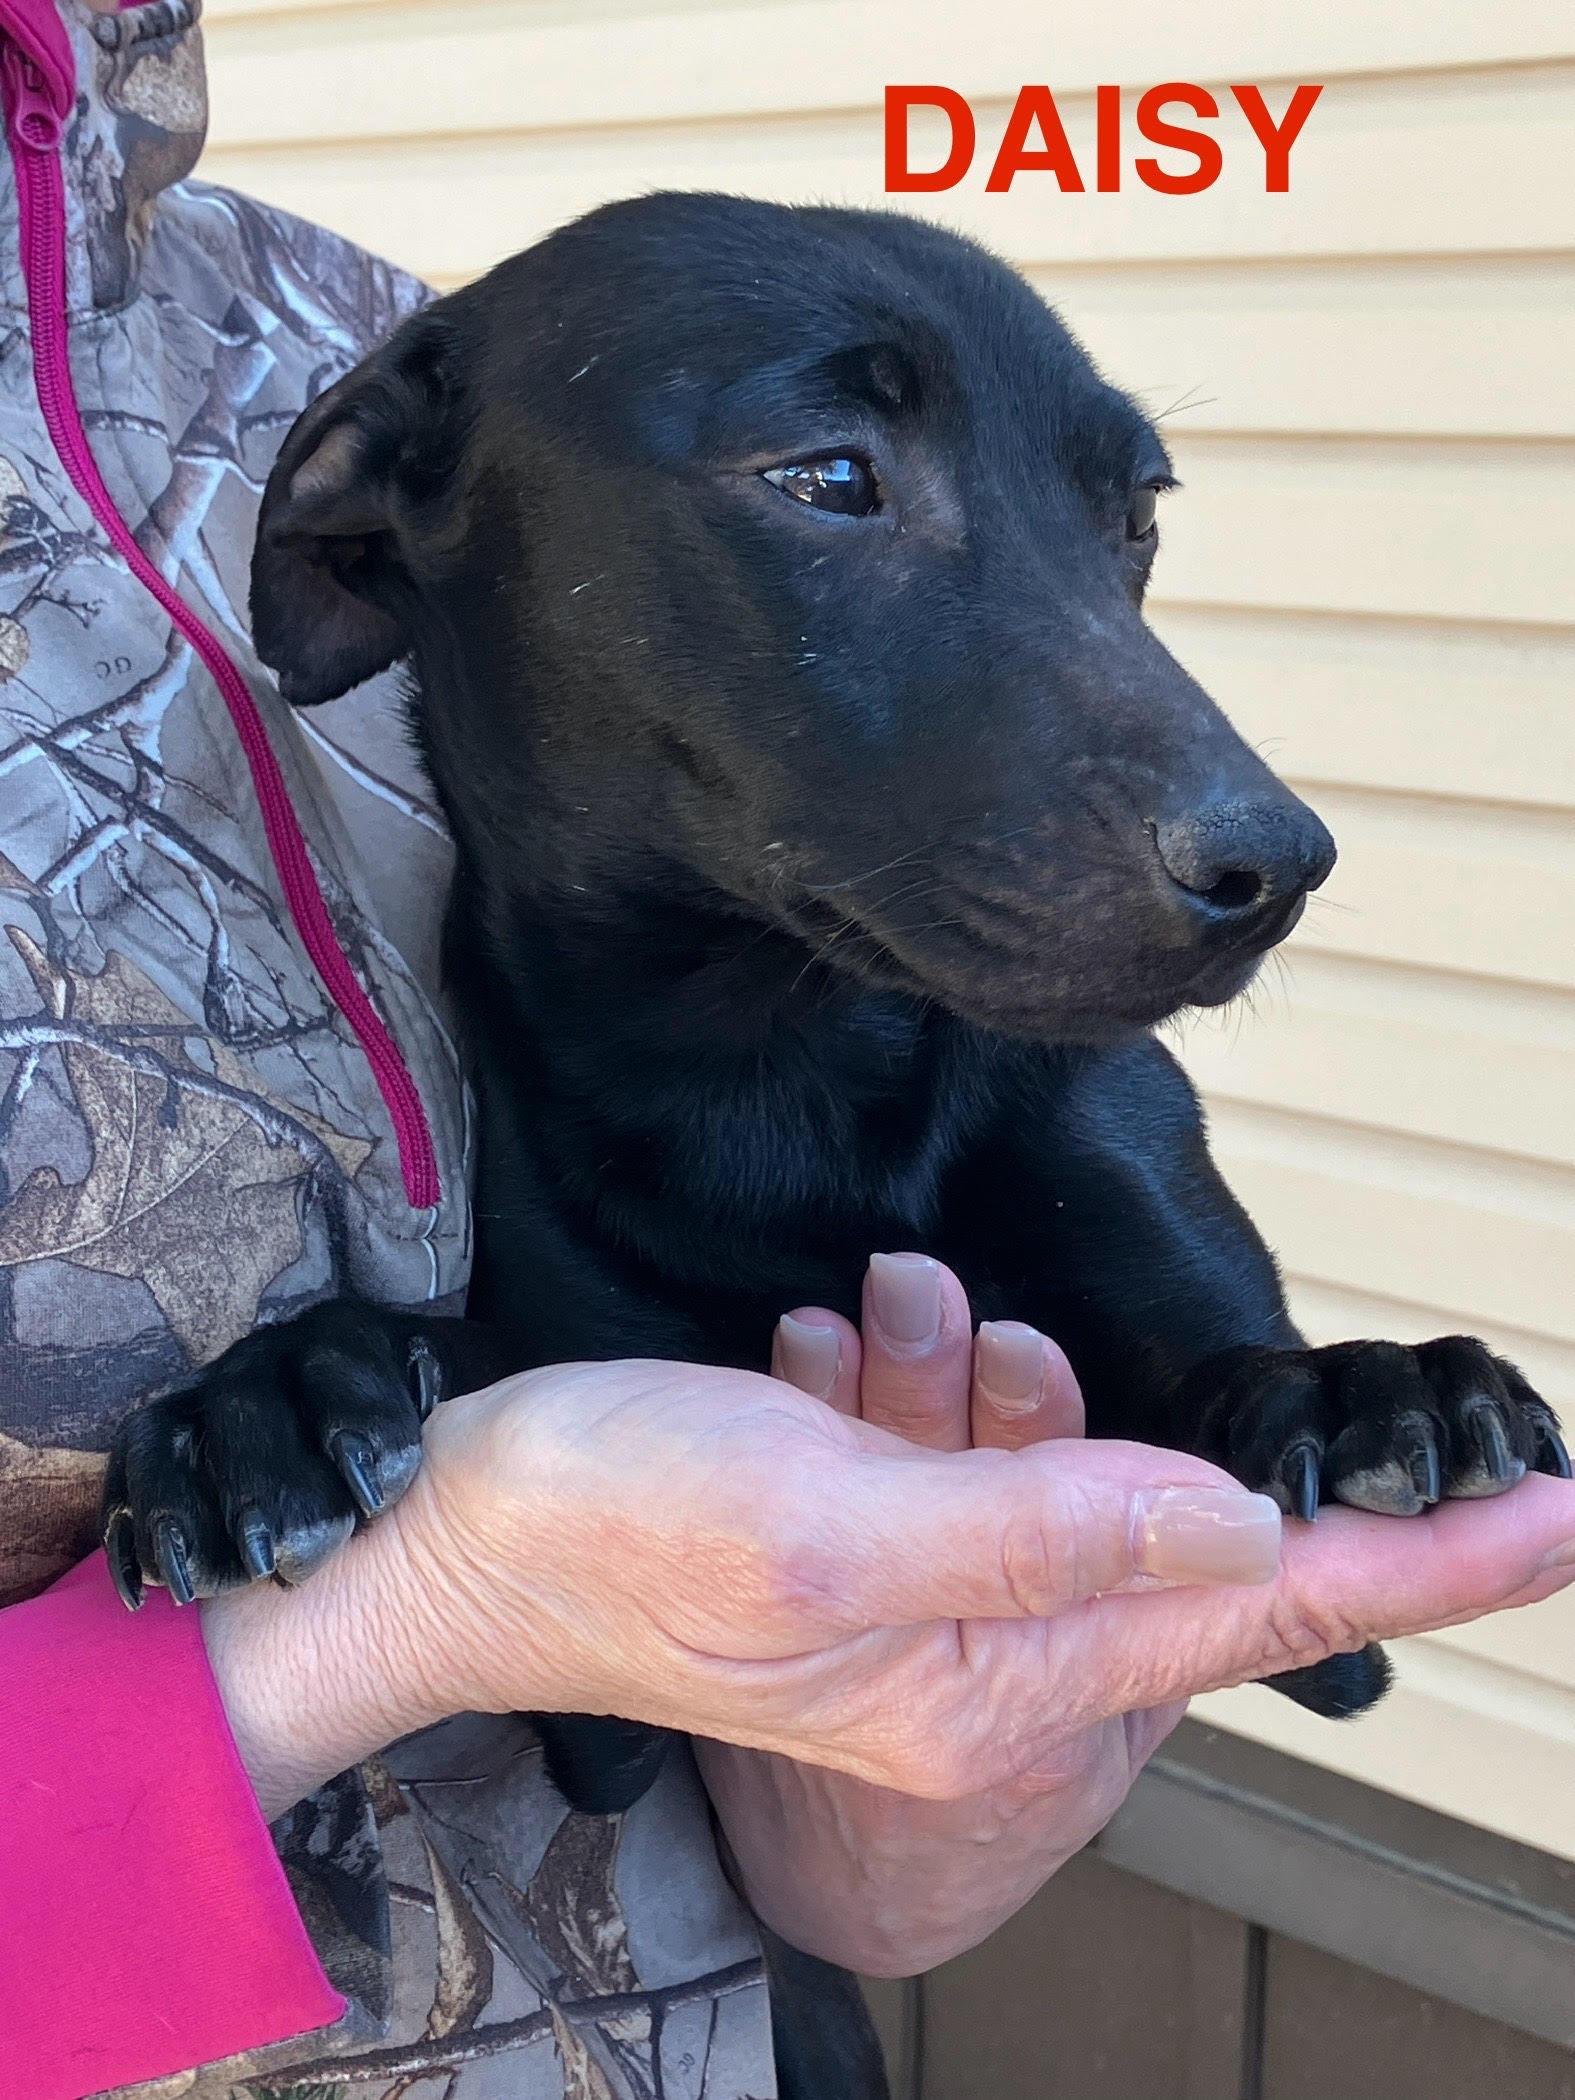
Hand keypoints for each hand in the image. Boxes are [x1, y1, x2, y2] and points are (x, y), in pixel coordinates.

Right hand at [204, 1305, 1574, 1840]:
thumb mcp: (829, 1524)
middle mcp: (988, 1659)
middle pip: (1140, 1507)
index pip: (1261, 1616)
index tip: (1558, 1513)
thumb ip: (1046, 1524)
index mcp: (1000, 1682)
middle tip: (894, 1371)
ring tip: (833, 1361)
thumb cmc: (617, 1532)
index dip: (1424, 1564)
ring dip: (955, 1378)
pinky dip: (902, 1385)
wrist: (455, 1531)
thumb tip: (1239, 1531)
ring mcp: (934, 1597)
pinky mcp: (880, 1536)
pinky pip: (956, 1437)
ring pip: (1041, 1447)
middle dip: (1047, 1405)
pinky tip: (810, 1370)